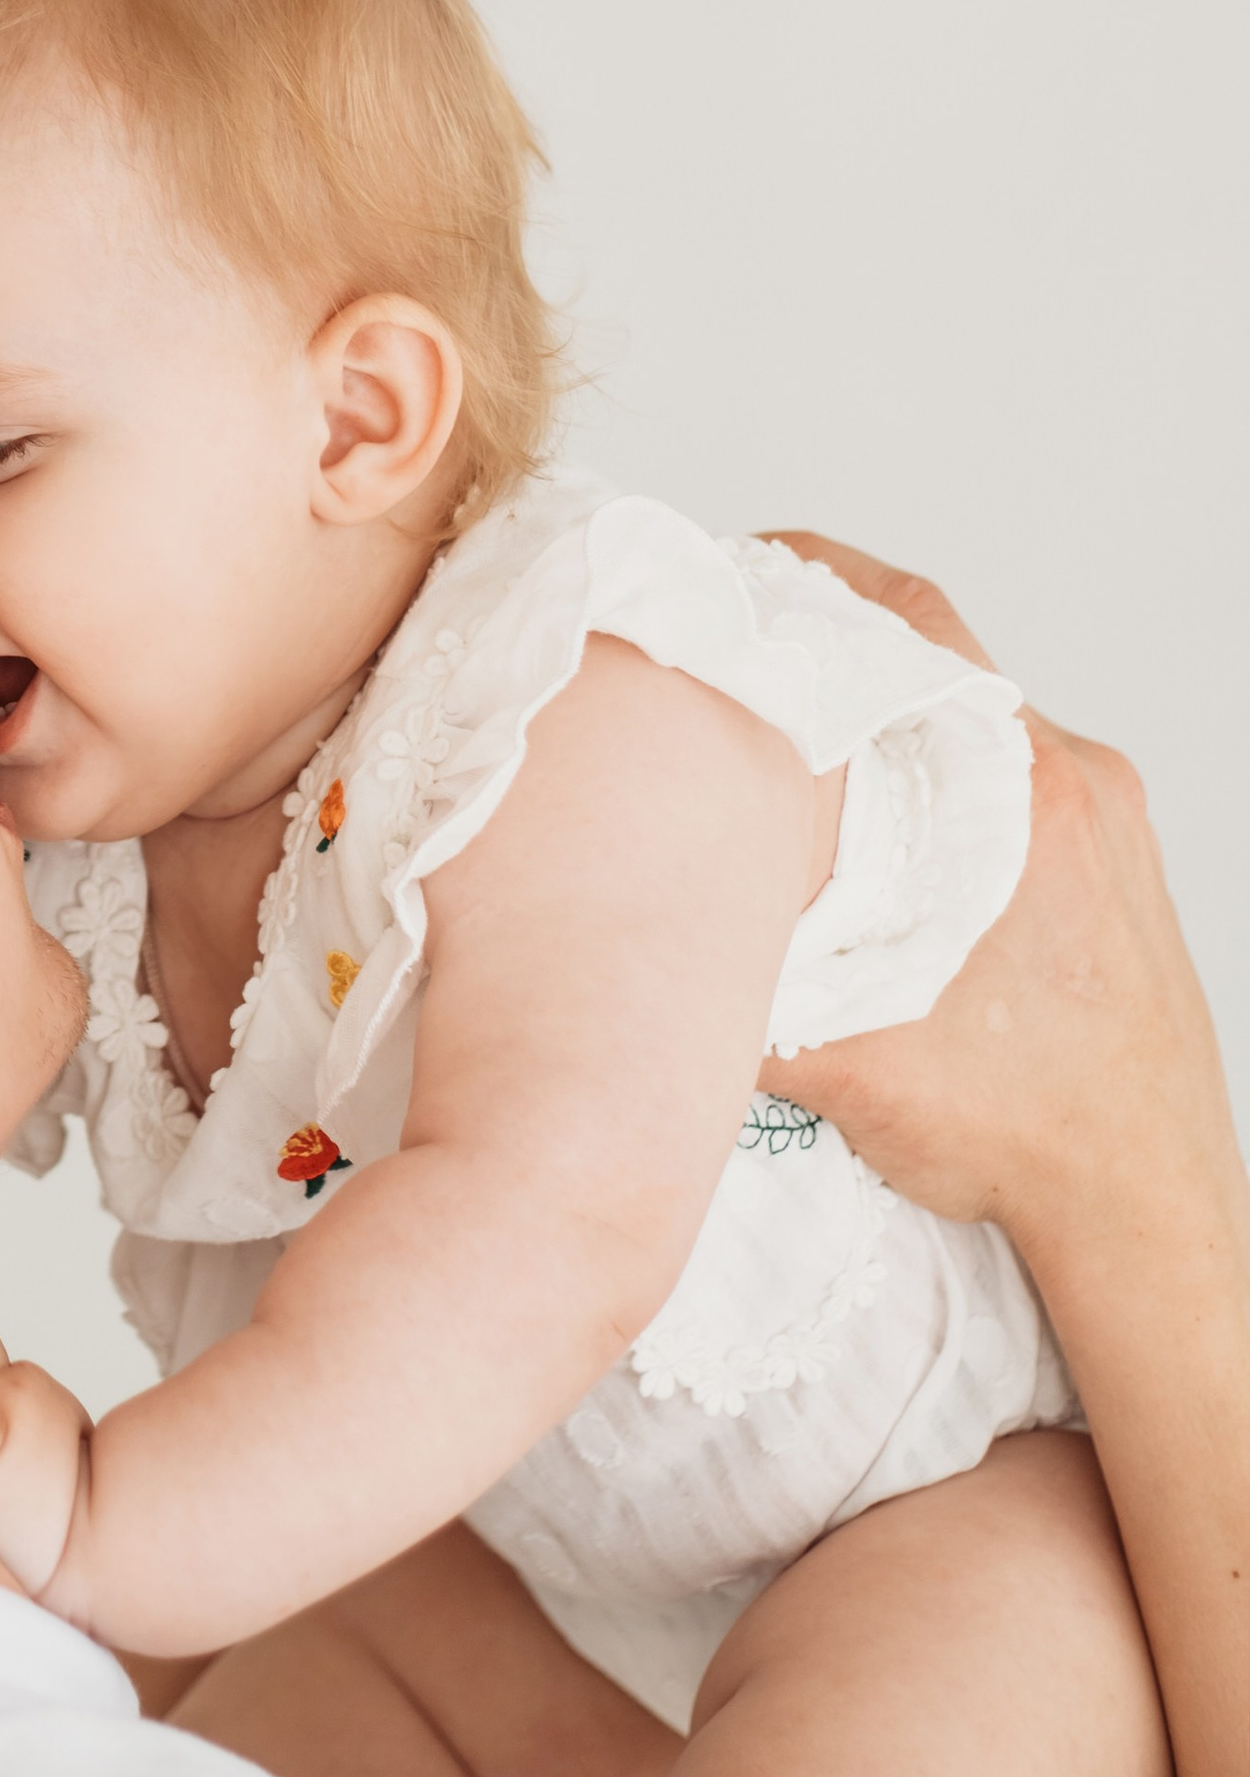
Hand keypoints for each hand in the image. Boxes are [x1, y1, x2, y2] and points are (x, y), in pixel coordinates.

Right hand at [753, 536, 1238, 1258]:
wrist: (1146, 1207)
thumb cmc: (1028, 1135)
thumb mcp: (840, 1059)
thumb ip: (733, 979)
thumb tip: (630, 939)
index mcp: (1014, 796)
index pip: (903, 625)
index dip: (810, 579)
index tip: (737, 569)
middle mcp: (1070, 783)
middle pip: (935, 662)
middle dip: (835, 651)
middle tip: (747, 661)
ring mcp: (1106, 821)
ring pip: (974, 726)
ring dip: (892, 727)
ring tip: (806, 761)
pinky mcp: (1121, 865)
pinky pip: (1014, 781)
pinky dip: (943, 782)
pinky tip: (886, 839)